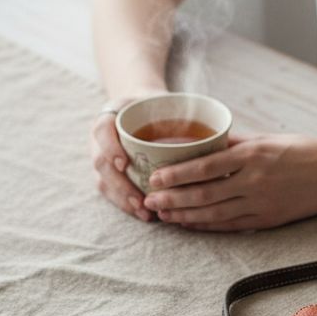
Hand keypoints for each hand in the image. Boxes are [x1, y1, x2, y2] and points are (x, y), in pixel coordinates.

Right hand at [90, 90, 166, 221]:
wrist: (140, 107)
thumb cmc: (156, 105)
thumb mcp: (163, 99)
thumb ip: (178, 110)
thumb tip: (215, 132)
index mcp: (111, 116)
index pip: (102, 130)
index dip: (110, 148)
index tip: (124, 163)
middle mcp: (101, 138)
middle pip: (101, 163)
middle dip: (120, 185)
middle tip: (140, 200)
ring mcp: (101, 156)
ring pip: (104, 182)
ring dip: (124, 199)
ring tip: (145, 213)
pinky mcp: (108, 174)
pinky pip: (112, 192)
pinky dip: (128, 205)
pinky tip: (145, 215)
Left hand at [142, 133, 316, 230]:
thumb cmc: (303, 149)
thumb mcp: (267, 138)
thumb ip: (235, 142)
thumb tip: (203, 142)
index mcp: (252, 154)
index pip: (204, 166)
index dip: (176, 174)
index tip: (155, 177)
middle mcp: (254, 180)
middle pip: (203, 194)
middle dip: (172, 199)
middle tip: (149, 201)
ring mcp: (261, 203)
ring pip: (213, 213)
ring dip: (184, 216)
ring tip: (163, 215)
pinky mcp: (269, 219)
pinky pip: (231, 226)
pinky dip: (207, 226)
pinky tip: (190, 224)